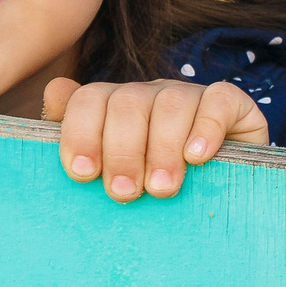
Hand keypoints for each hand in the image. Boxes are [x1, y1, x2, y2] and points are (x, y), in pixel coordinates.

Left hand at [44, 78, 267, 201]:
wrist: (221, 193)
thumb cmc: (154, 189)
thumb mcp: (112, 173)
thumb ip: (80, 140)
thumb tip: (53, 93)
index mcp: (115, 107)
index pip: (89, 99)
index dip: (81, 133)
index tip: (84, 174)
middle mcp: (150, 95)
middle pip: (128, 102)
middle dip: (122, 150)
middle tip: (124, 192)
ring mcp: (190, 96)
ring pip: (171, 103)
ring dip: (162, 148)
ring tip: (162, 189)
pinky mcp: (231, 104)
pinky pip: (217, 101)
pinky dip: (206, 128)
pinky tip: (197, 158)